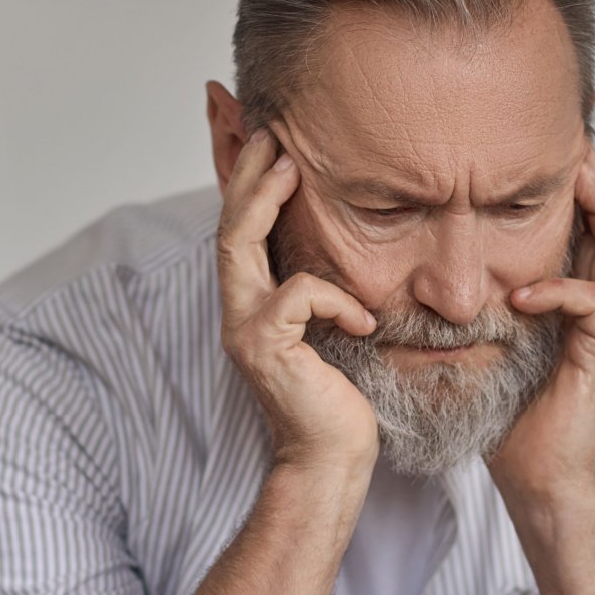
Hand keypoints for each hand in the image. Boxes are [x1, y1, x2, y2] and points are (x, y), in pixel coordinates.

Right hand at [217, 129, 380, 476]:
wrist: (333, 459)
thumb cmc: (342, 398)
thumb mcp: (337, 330)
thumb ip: (327, 290)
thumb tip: (353, 245)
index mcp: (255, 305)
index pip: (241, 232)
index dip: (245, 184)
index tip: (265, 139)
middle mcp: (239, 312)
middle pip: (229, 227)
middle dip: (246, 175)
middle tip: (271, 134)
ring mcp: (245, 329)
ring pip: (240, 247)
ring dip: (263, 202)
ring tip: (291, 170)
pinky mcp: (265, 347)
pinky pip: (297, 295)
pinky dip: (335, 298)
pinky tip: (365, 319)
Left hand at [488, 147, 594, 512]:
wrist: (535, 480)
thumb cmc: (506, 422)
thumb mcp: (483, 354)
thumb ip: (476, 317)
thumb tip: (427, 286)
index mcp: (568, 310)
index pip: (582, 240)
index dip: (574, 200)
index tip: (551, 160)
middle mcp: (592, 317)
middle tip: (577, 148)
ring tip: (577, 182)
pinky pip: (594, 307)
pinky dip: (561, 291)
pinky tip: (525, 293)